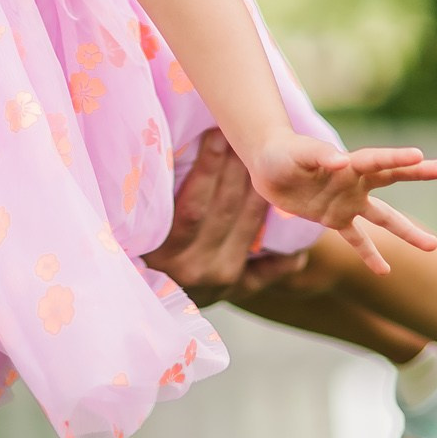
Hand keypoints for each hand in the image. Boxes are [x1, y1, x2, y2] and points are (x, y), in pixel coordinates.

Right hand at [140, 131, 313, 304]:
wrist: (152, 304)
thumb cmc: (141, 250)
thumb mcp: (139, 232)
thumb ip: (153, 202)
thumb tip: (160, 146)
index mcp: (162, 253)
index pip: (191, 206)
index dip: (207, 168)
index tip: (216, 133)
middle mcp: (193, 269)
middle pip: (223, 210)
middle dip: (236, 169)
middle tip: (245, 135)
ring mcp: (219, 282)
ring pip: (247, 228)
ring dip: (259, 191)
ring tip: (265, 160)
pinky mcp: (240, 290)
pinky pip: (268, 269)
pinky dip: (285, 252)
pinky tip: (298, 230)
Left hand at [249, 133, 436, 273]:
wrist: (268, 166)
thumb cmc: (283, 153)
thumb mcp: (297, 154)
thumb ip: (319, 157)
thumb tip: (340, 163)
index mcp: (348, 162)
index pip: (377, 160)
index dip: (397, 159)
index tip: (420, 156)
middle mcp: (354, 182)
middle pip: (392, 178)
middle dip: (418, 173)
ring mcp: (347, 202)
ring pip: (383, 218)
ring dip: (406, 231)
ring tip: (432, 246)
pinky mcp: (335, 219)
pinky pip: (357, 240)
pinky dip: (370, 255)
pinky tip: (385, 272)